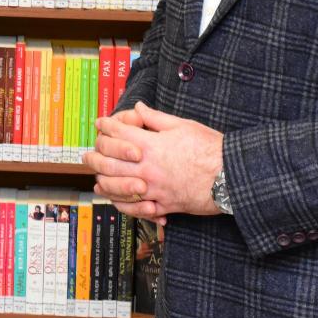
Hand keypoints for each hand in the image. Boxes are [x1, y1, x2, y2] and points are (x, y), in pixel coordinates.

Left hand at [85, 103, 224, 221]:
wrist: (230, 178)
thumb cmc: (210, 149)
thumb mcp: (182, 125)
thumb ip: (156, 118)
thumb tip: (138, 108)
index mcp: (150, 145)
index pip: (117, 134)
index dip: (105, 126)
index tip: (100, 124)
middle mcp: (147, 168)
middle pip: (108, 162)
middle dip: (94, 156)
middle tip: (87, 154)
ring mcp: (153, 189)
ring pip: (117, 188)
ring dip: (103, 182)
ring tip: (96, 179)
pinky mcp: (163, 206)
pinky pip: (135, 209)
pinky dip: (122, 205)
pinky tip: (116, 200)